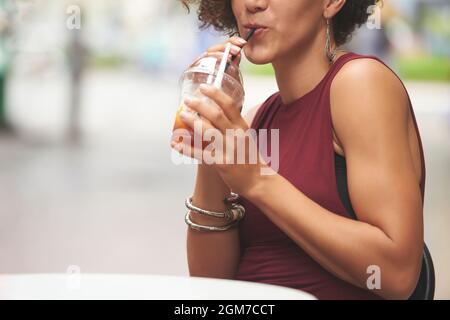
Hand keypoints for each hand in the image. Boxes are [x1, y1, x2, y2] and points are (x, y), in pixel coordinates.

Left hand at [170, 83, 271, 197]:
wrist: (258, 181)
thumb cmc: (250, 159)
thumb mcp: (246, 138)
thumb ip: (233, 126)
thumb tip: (213, 113)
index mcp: (243, 127)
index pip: (230, 105)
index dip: (216, 94)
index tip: (203, 87)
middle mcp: (236, 136)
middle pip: (216, 115)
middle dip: (199, 105)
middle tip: (187, 99)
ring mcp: (229, 149)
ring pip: (207, 131)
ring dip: (192, 122)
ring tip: (182, 115)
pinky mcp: (221, 163)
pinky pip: (200, 153)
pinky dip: (186, 148)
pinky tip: (175, 143)